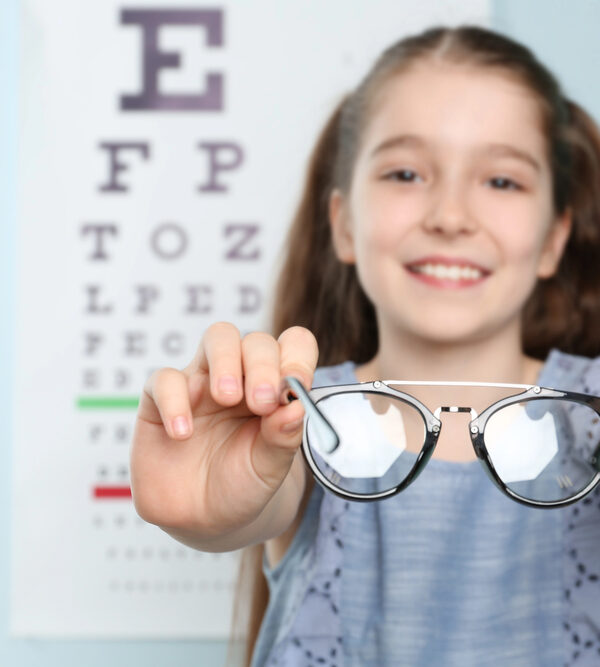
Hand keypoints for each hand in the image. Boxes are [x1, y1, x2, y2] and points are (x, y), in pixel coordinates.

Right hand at [130, 323, 318, 542]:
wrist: (203, 519)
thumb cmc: (243, 483)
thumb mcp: (270, 468)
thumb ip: (284, 437)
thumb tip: (297, 406)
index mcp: (274, 387)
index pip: (294, 345)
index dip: (298, 357)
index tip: (296, 387)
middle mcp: (242, 376)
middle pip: (256, 341)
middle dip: (262, 365)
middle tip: (262, 402)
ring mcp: (202, 383)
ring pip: (218, 337)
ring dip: (226, 362)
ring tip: (226, 398)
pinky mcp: (161, 399)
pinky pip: (165, 379)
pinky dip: (175, 401)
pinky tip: (183, 434)